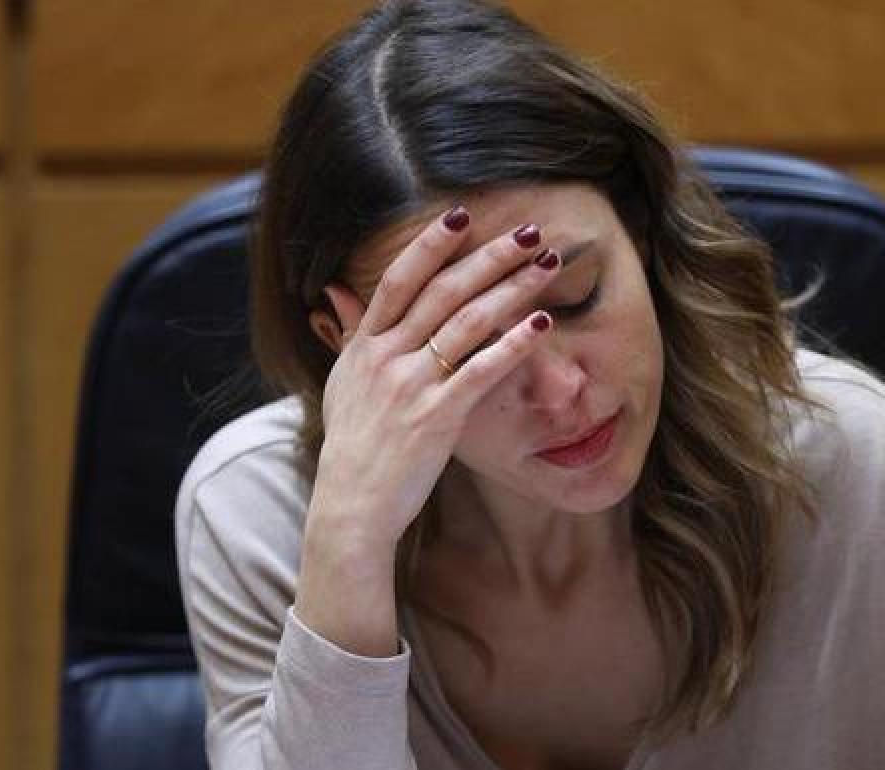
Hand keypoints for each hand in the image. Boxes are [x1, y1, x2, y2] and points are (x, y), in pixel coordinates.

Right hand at [308, 206, 560, 545]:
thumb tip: (337, 291)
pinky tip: (541, 323)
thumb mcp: (343, 384)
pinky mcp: (437, 417)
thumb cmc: (353, 447)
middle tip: (529, 232)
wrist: (351, 506)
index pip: (400, 281)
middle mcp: (386, 358)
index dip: (431, 245)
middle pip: (444, 291)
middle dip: (490, 256)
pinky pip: (480, 370)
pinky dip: (512, 344)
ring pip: (468, 322)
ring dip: (512, 289)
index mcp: (365, 346)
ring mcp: (411, 386)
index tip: (462, 215)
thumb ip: (349, 335)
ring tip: (547, 266)